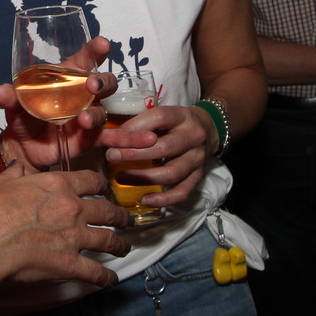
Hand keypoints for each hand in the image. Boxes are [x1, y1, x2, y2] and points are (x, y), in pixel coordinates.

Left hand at [0, 37, 117, 168]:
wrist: (24, 147)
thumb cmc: (24, 116)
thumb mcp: (14, 105)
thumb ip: (11, 97)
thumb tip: (1, 90)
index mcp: (68, 77)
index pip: (87, 59)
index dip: (96, 50)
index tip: (102, 44)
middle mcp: (83, 94)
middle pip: (105, 82)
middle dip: (103, 81)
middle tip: (92, 85)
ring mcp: (88, 114)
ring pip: (104, 109)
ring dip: (95, 112)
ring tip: (82, 119)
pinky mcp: (89, 137)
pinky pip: (103, 135)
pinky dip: (103, 136)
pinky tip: (97, 137)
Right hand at [0, 159, 130, 289]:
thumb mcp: (0, 184)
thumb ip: (15, 175)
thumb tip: (18, 167)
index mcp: (56, 185)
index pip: (91, 182)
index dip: (102, 187)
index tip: (104, 191)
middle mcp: (71, 208)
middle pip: (107, 210)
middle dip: (120, 216)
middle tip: (125, 220)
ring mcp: (73, 236)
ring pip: (109, 239)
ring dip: (120, 244)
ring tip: (124, 247)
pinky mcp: (69, 264)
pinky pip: (96, 272)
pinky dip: (107, 277)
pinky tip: (111, 279)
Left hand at [96, 104, 212, 207]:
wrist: (207, 129)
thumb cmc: (174, 123)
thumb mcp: (161, 115)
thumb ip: (139, 123)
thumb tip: (108, 134)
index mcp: (182, 116)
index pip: (158, 118)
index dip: (134, 128)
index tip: (113, 136)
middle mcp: (193, 136)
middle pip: (165, 148)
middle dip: (134, 154)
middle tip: (111, 156)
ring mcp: (198, 158)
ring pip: (172, 172)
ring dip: (144, 177)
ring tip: (120, 177)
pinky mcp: (199, 176)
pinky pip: (183, 192)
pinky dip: (163, 199)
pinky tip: (144, 200)